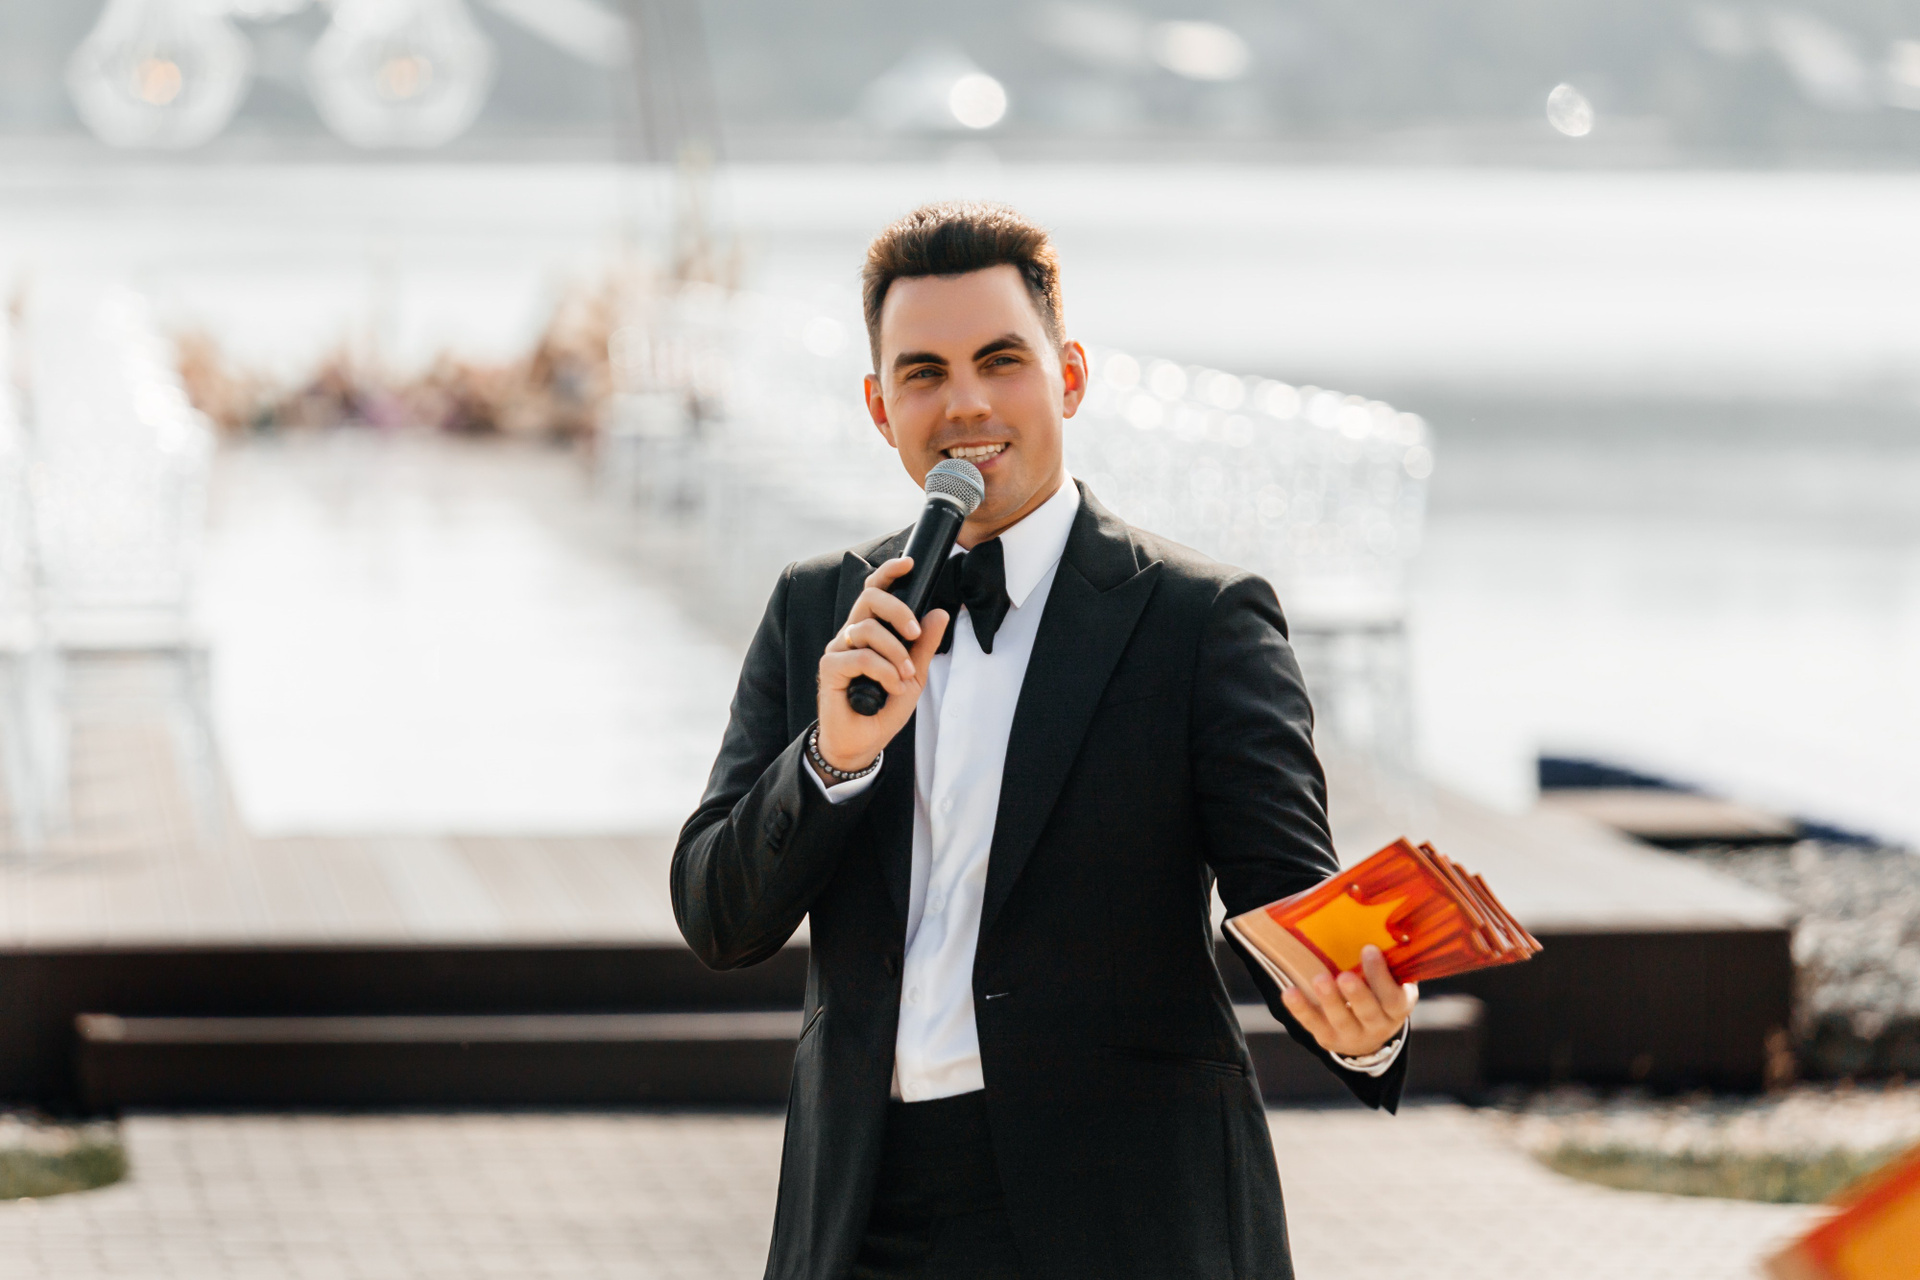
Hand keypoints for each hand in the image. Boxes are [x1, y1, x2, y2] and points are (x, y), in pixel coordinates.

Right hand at [816, 556, 949, 773]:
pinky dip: (883, 671)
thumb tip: (939, 613)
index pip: (874, 592)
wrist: (863, 742)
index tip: (908, 563)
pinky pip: (861, 656)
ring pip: (868, 629)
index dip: (888, 573)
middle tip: (914, 633)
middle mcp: (851, 635)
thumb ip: (923, 646)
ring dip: (895, 653)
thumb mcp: (914, 675)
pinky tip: (891, 687)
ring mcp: (838, 649)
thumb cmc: (884, 707)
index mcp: (870, 631)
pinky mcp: (830, 667)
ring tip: (905, 677)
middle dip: (898, 611)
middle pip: (870, 599)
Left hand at [1280, 945, 1417, 1059]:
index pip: (1394, 997)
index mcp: (1398, 1006)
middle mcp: (1379, 1025)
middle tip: (1345, 975)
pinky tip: (1290, 993)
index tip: (1369, 948)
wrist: (1369, 1030)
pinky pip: (1314, 1025)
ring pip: (1341, 1021)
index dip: (1382, 976)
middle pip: (1369, 1012)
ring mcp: (1354, 1035)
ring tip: (1319, 980)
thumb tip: (1365, 912)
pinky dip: (1301, 1009)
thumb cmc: (1378, 988)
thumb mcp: (1392, 976)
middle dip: (1357, 994)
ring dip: (1329, 1001)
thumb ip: (1387, 954)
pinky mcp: (1329, 1038)